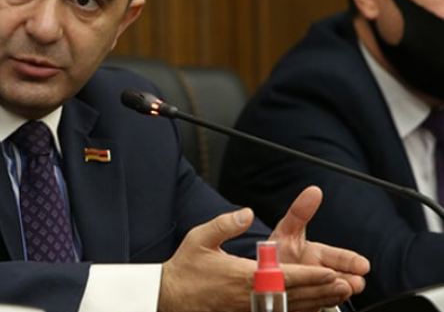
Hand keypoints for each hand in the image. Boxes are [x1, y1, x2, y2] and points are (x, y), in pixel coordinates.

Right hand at [157, 208, 337, 311]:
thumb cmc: (185, 268)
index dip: (309, 276)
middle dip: (321, 291)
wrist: (169, 297)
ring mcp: (247, 311)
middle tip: (345, 285)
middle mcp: (248, 297)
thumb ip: (226, 224)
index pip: (283, 277)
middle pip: (293, 296)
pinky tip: (309, 308)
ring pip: (288, 309)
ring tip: (336, 297)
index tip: (329, 272)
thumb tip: (248, 213)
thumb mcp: (200, 238)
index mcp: (242, 276)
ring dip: (314, 303)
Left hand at [270, 186, 370, 311]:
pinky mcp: (306, 307)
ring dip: (336, 292)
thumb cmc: (278, 253)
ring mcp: (315, 292)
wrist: (263, 278)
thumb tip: (314, 190)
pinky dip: (317, 303)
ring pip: (330, 294)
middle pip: (341, 278)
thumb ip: (300, 213)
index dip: (352, 262)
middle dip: (350, 280)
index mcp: (319, 256)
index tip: (363, 265)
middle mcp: (320, 275)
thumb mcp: (287, 231)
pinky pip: (314, 305)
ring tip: (341, 289)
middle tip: (354, 281)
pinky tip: (316, 302)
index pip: (341, 258)